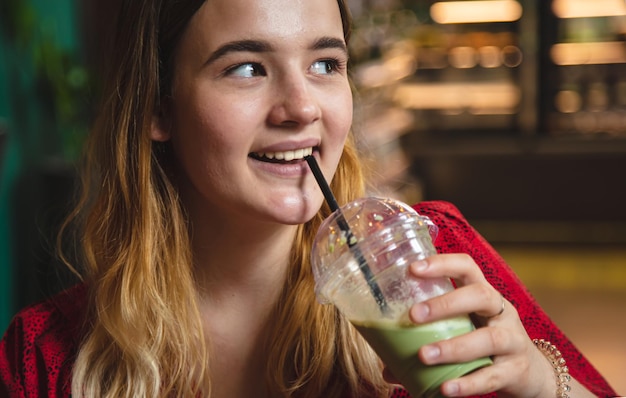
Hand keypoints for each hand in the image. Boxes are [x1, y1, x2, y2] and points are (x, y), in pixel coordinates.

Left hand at [383, 253, 554, 397]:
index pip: (467, 267)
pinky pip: (492, 376)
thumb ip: (427, 341)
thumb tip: (386, 366)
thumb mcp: (462, 332)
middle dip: (446, 303)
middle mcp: (501, 312)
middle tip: (413, 315)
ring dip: (453, 347)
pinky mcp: (515, 371)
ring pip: (488, 338)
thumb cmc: (485, 345)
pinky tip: (446, 388)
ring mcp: (512, 340)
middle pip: (480, 295)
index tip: (412, 268)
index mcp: (483, 296)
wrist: (530, 374)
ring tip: (424, 356)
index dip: (442, 264)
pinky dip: (467, 383)